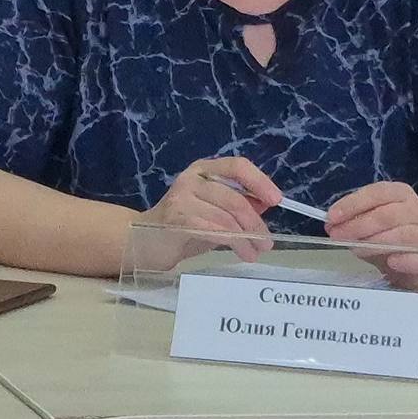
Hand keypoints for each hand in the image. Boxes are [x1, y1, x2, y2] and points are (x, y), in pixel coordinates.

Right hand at [137, 157, 281, 262]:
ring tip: (254, 252)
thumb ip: (236, 205)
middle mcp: (192, 178)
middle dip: (255, 222)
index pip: (237, 166)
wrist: (141, 241)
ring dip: (246, 238)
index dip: (259, 181)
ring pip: (226, 217)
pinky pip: (213, 230)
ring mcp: (182, 197)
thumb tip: (266, 203)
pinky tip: (242, 252)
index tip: (276, 200)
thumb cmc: (181, 227)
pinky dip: (233, 243)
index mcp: (204, 170)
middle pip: (234, 197)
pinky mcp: (176, 219)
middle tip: (267, 242)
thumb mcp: (214, 213)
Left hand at [325, 181, 417, 281]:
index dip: (352, 204)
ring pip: (401, 235)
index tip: (332, 217)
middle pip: (386, 215)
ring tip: (355, 250)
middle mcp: (415, 210)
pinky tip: (391, 262)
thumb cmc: (391, 232)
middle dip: (358, 226)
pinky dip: (405, 260)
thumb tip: (332, 225)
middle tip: (337, 236)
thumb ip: (354, 219)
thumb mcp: (372, 219)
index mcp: (400, 193)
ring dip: (374, 243)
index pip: (376, 193)